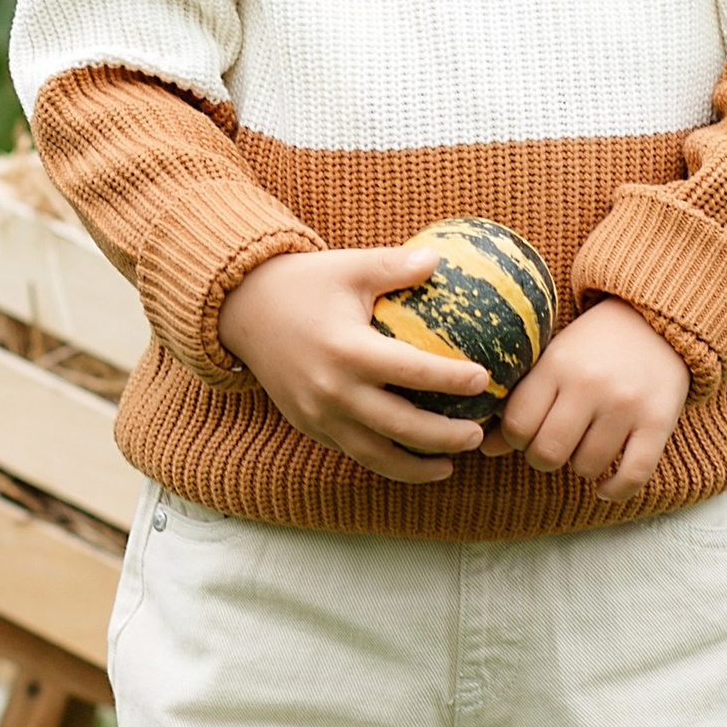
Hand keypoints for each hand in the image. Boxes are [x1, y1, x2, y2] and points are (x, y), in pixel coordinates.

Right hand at [217, 244, 491, 483]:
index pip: (411, 372)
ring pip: (375, 455)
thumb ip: (395, 266)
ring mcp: (318, 414)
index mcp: (347, 350)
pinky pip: (352, 452)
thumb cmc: (304, 283)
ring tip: (450, 465)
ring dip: (415, 466)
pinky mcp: (308, 426)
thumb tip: (440, 260)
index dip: (451, 380)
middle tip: (478, 435)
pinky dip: (385, 460)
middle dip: (444, 437)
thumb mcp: (349, 267)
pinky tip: (410, 459)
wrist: (242, 311)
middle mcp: (333, 390)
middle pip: (400, 426)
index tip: (484, 380)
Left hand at [496, 298, 689, 497]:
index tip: (528, 432)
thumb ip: (520, 401)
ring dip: (581, 466)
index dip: (515, 438)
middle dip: (544, 458)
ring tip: (586, 446)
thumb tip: (485, 448)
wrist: (654, 321)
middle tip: (554, 444)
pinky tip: (606, 486)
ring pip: (587, 467)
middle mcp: (589, 385)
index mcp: (556, 365)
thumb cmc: (593, 346)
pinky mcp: (658, 421)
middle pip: (548, 452)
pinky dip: (615, 490)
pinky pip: (633, 474)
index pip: (517, 425)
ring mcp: (626, 405)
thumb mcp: (552, 361)